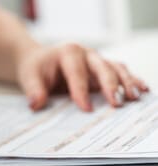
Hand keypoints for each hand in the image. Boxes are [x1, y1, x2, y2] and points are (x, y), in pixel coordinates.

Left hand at [17, 43, 149, 111]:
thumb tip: (36, 104)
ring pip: (116, 68)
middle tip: (116, 104)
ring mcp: (97, 60)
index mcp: (68, 53)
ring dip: (126, 83)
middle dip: (110, 86)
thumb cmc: (36, 68)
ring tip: (134, 98)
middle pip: (102, 68)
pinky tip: (142, 89)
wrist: (40, 61)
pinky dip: (131, 80)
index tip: (86, 108)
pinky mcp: (103, 69)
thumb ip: (33, 90)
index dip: (81, 91)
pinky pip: (120, 72)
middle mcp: (86, 54)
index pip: (77, 73)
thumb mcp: (29, 77)